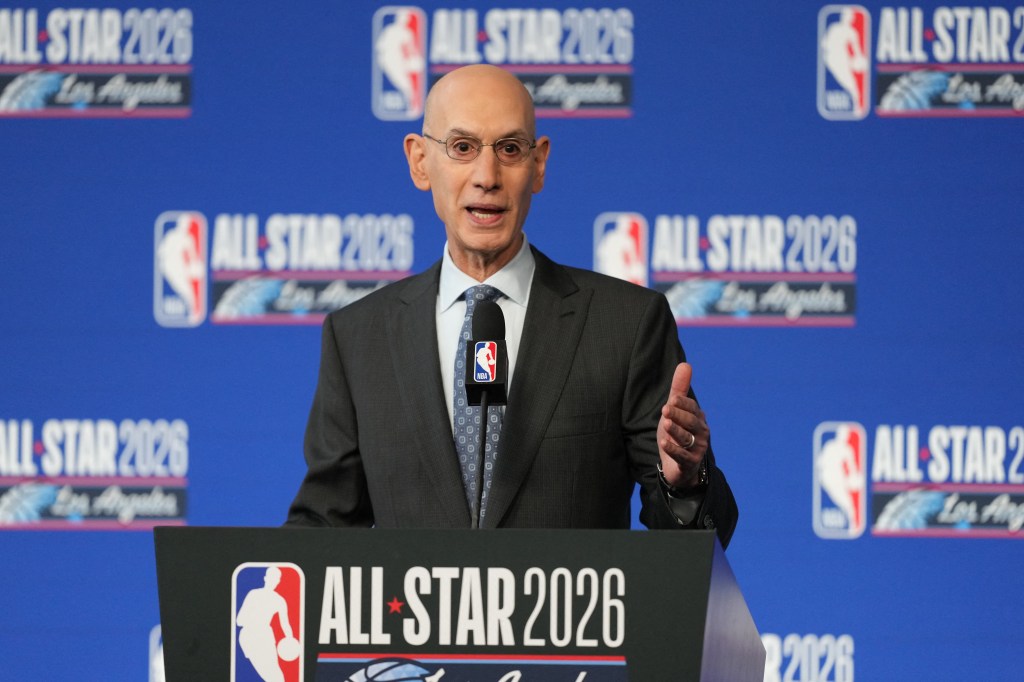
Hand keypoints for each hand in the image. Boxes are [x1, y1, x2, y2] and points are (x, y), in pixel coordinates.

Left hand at [657, 363, 708, 487]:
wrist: (679, 466)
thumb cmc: (677, 434)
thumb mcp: (675, 411)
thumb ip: (679, 390)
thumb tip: (685, 364)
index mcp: (698, 418)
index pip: (692, 408)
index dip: (682, 404)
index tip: (672, 399)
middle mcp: (701, 433)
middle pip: (690, 422)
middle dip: (678, 415)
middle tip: (665, 409)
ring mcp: (697, 448)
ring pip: (686, 438)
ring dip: (676, 431)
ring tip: (666, 424)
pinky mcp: (690, 463)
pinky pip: (682, 456)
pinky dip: (674, 450)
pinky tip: (664, 444)